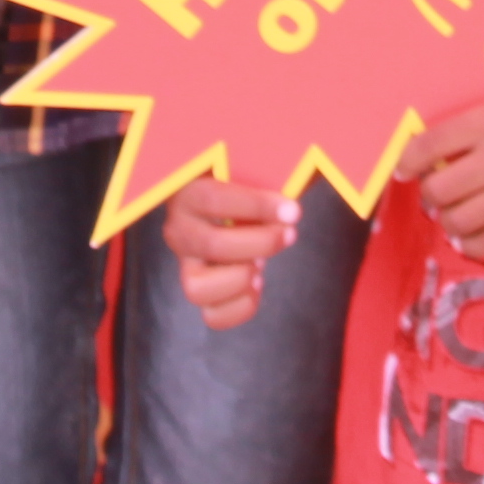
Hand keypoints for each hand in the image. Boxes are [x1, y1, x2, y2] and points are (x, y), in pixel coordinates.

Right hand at [161, 173, 295, 331]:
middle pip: (211, 246)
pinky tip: (258, 283)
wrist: (227, 201)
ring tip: (262, 264)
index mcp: (187, 192)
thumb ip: (270, 171)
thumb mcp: (254, 168)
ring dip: (239, 279)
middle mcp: (179, 229)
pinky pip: (212, 316)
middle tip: (289, 234)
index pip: (215, 201)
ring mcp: (186, 263)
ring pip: (197, 289)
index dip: (257, 207)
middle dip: (261, 243)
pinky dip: (241, 307)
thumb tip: (303, 176)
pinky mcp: (200, 287)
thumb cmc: (244, 181)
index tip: (293, 211)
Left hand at [400, 82, 483, 259]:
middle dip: (429, 191)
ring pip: (457, 221)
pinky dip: (472, 244)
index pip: (427, 147)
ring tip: (454, 211)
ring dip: (448, 218)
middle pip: (436, 190)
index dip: (407, 161)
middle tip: (436, 188)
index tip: (404, 168)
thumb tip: (458, 131)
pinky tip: (473, 236)